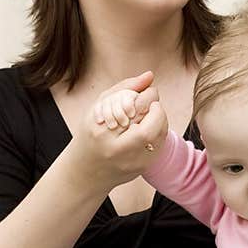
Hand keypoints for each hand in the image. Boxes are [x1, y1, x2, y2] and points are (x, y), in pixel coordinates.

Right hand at [72, 71, 168, 186]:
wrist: (86, 172)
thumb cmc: (91, 134)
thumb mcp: (99, 107)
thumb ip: (124, 88)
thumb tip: (150, 76)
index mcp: (102, 131)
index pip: (136, 108)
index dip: (148, 97)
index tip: (147, 93)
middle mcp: (117, 149)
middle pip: (152, 124)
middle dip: (157, 109)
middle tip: (152, 104)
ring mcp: (131, 162)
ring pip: (160, 135)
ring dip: (160, 120)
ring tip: (149, 116)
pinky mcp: (142, 169)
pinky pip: (160, 146)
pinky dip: (159, 133)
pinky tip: (148, 129)